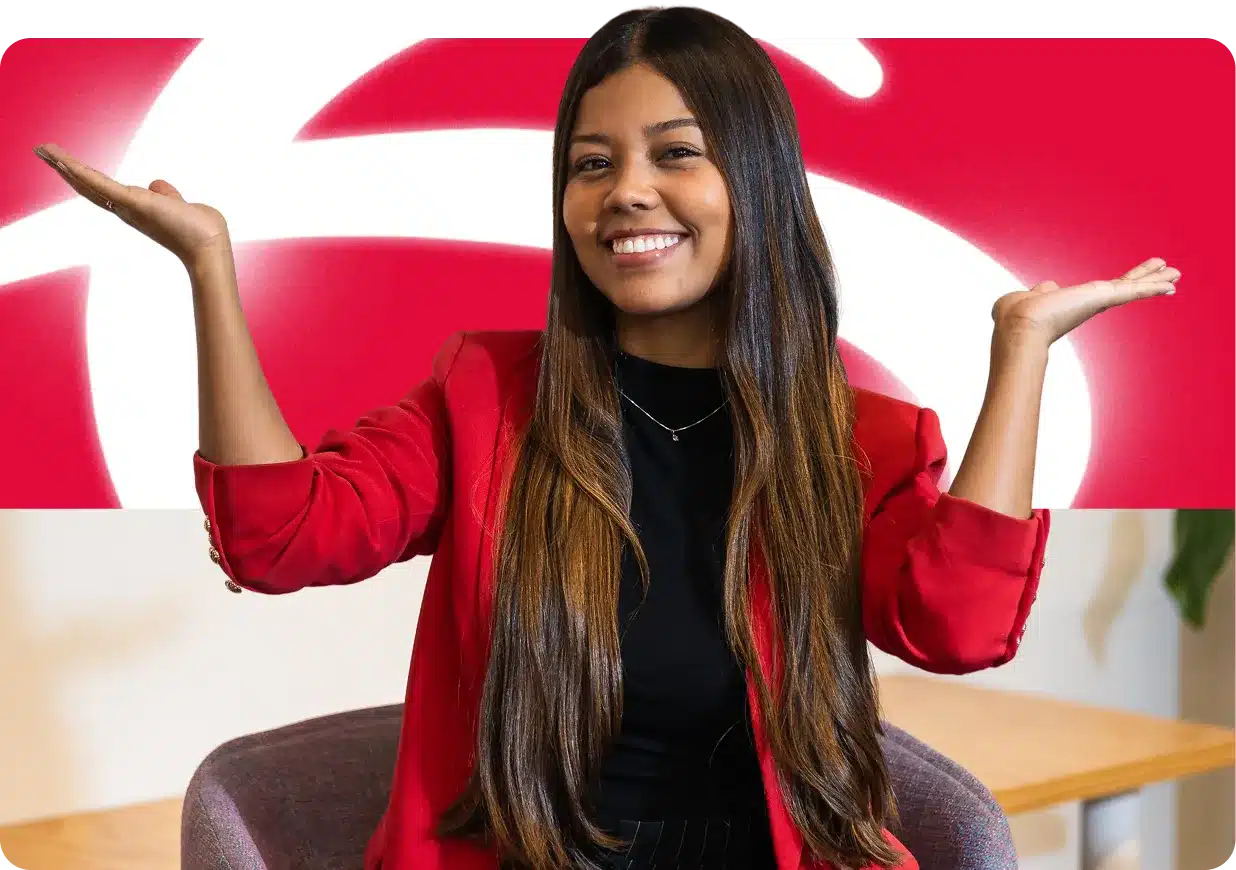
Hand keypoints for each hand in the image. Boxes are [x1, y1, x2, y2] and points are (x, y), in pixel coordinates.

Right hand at [33, 143, 230, 267]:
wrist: (209, 245)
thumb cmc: (200, 230)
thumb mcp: (180, 203)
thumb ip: (167, 194)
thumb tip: (157, 186)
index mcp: (136, 208)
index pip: (103, 189)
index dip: (83, 177)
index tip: (65, 163)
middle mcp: (126, 210)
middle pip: (88, 186)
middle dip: (64, 168)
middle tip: (42, 151)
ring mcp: (126, 207)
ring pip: (88, 183)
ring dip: (64, 165)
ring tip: (43, 149)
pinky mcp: (131, 202)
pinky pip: (100, 184)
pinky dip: (80, 171)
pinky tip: (62, 160)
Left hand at [991, 258, 1180, 346]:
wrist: (1019, 327)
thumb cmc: (1015, 316)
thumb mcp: (1027, 297)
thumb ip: (1041, 291)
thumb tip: (1046, 287)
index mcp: (1074, 302)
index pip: (1102, 292)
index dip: (1118, 286)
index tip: (1130, 282)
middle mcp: (1089, 303)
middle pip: (1124, 288)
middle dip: (1146, 279)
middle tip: (1169, 273)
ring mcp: (1098, 301)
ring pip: (1133, 287)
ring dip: (1155, 279)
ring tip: (1176, 272)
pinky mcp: (1103, 298)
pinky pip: (1133, 290)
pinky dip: (1152, 286)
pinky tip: (1171, 283)